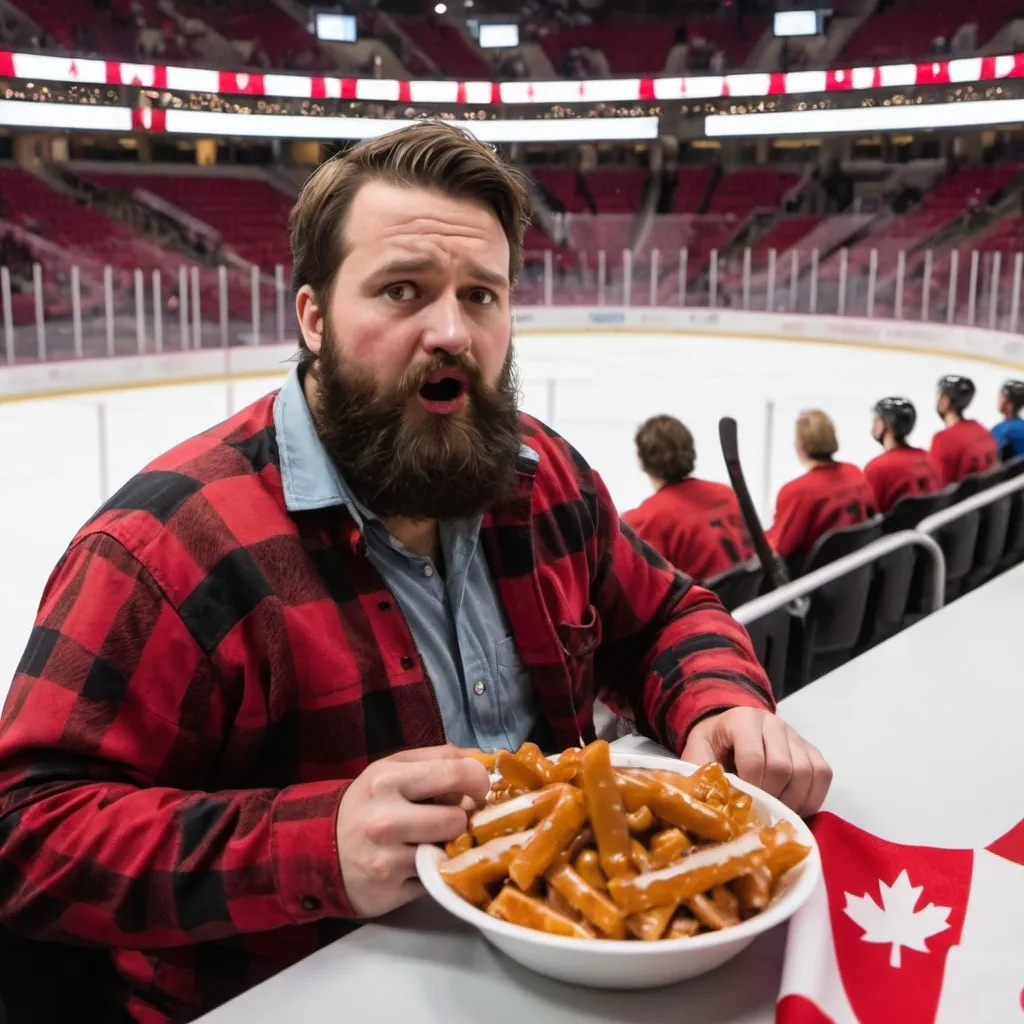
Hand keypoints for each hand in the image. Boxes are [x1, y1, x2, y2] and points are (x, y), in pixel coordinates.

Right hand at [337, 745, 489, 916]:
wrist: (319, 850)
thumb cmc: (367, 804)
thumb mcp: (392, 768)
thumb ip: (437, 758)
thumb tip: (481, 759)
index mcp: (388, 780)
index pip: (454, 773)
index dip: (477, 780)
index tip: (478, 788)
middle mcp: (386, 819)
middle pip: (457, 818)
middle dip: (460, 818)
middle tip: (448, 817)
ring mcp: (388, 859)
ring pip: (448, 850)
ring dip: (447, 845)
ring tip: (431, 839)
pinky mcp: (392, 891)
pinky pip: (434, 878)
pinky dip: (432, 869)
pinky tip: (417, 862)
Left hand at [680, 708, 831, 816]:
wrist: (728, 731)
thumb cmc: (712, 746)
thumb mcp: (697, 753)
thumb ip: (700, 772)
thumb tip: (712, 804)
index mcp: (743, 719)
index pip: (754, 758)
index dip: (750, 787)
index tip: (742, 804)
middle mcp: (773, 723)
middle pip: (783, 767)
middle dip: (771, 796)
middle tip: (760, 811)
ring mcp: (795, 736)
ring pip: (807, 772)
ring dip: (793, 800)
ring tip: (776, 811)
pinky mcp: (810, 750)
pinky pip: (822, 775)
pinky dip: (811, 797)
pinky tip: (794, 807)